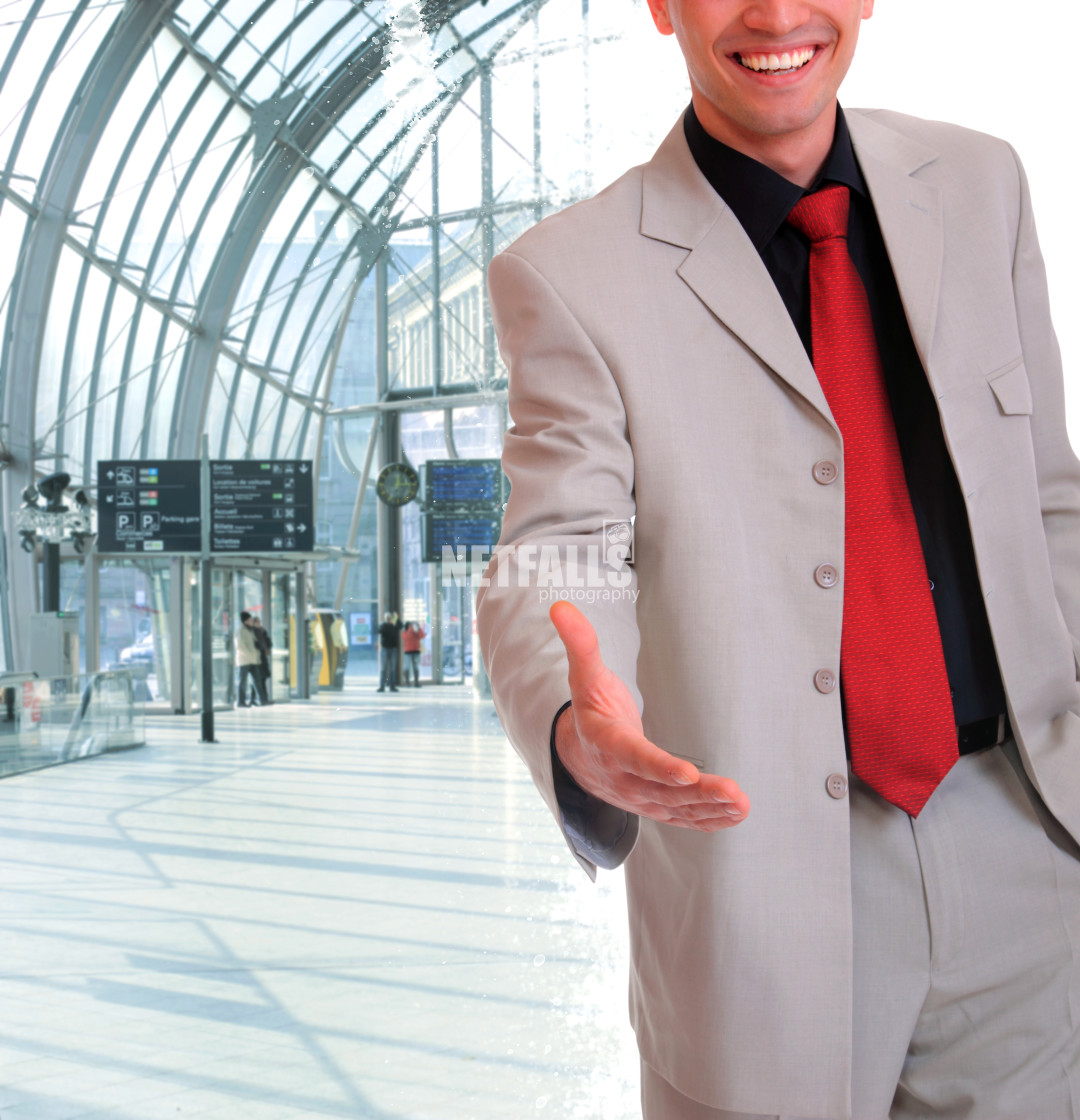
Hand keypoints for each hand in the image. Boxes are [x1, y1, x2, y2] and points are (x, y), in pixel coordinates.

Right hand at [549, 601, 748, 831]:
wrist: (577, 755)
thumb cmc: (590, 709)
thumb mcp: (584, 676)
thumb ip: (580, 643)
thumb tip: (560, 607)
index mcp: (607, 743)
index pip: (634, 757)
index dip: (660, 767)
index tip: (688, 773)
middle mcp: (623, 777)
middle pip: (663, 791)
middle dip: (700, 794)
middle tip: (734, 792)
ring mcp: (638, 797)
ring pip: (676, 808)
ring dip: (711, 809)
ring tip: (742, 803)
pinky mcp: (653, 806)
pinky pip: (681, 818)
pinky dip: (709, 820)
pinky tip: (735, 815)